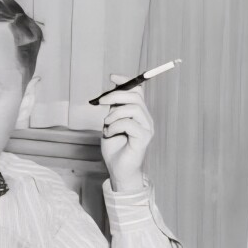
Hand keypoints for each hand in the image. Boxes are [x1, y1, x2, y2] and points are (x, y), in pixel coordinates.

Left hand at [97, 74, 154, 191]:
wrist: (118, 170)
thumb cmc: (114, 149)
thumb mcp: (110, 123)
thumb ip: (113, 109)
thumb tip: (110, 92)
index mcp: (139, 114)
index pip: (138, 91)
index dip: (126, 81)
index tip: (112, 77)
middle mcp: (146, 119)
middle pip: (136, 97)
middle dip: (116, 95)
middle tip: (101, 102)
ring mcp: (147, 129)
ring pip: (134, 108)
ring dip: (115, 114)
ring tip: (106, 125)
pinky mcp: (144, 139)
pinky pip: (129, 124)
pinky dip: (115, 126)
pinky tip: (109, 134)